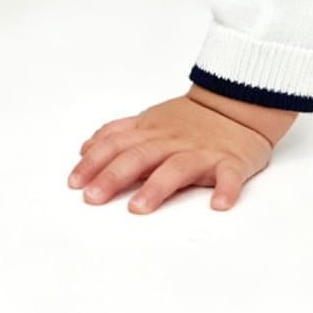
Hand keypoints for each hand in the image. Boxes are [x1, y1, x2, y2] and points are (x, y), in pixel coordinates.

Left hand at [67, 92, 282, 212]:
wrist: (239, 104)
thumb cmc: (191, 119)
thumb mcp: (150, 120)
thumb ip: (118, 134)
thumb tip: (85, 148)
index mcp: (152, 132)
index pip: (117, 145)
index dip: (94, 163)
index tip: (74, 183)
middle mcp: (173, 142)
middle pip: (140, 156)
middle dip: (114, 176)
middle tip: (93, 198)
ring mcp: (202, 152)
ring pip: (177, 167)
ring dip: (157, 187)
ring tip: (139, 208)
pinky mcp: (231, 162)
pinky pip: (229, 175)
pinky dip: (226, 189)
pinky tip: (219, 205)